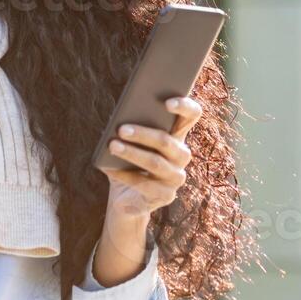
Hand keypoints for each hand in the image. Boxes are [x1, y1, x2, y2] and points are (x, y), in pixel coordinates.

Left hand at [96, 96, 202, 220]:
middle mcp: (182, 154)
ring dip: (132, 153)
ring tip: (112, 146)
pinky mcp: (167, 195)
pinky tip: (109, 168)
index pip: (191, 115)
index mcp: (177, 134)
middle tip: (121, 129)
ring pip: (156, 162)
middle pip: (167, 141)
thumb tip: (119, 119)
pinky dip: (124, 175)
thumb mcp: (129, 142)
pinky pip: (145, 184)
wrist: (127, 196)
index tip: (167, 102)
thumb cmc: (128, 160)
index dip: (184, 106)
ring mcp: (176, 176)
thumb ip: (130, 127)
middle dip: (143, 134)